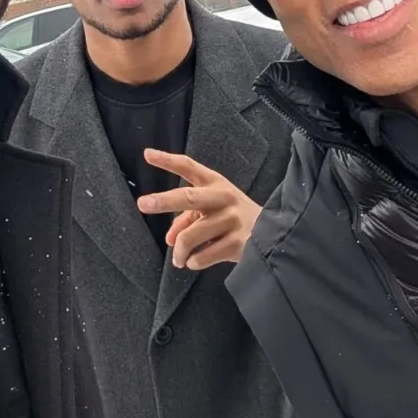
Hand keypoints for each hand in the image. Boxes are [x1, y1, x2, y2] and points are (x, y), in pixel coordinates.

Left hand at [136, 149, 260, 269]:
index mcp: (215, 184)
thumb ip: (188, 219)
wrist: (275, 235)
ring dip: (179, 252)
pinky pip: (202, 256)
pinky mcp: (237, 242)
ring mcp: (231, 220)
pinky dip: (193, 262)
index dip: (168, 161)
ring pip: (190, 237)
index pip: (189, 167)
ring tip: (178, 259)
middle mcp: (223, 198)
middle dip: (163, 201)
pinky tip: (196, 261)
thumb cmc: (234, 219)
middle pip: (189, 198)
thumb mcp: (213, 210)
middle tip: (143, 203)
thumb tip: (170, 239)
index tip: (147, 154)